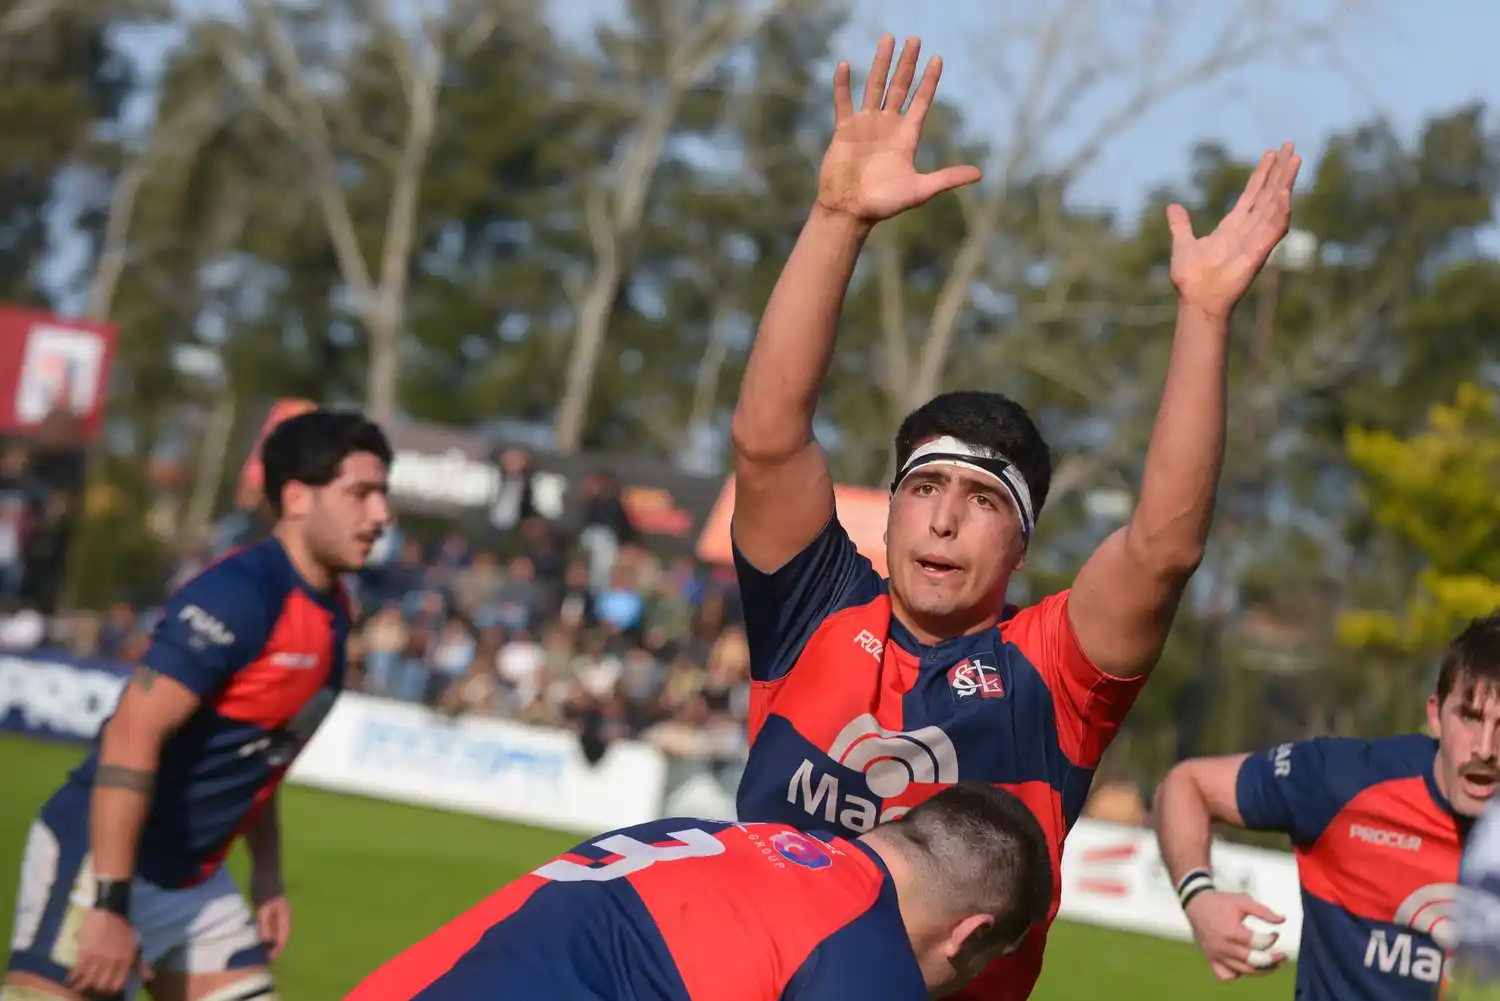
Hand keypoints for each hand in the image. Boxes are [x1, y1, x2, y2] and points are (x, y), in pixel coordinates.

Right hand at [68, 908, 145, 995]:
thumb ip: (140, 963)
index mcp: (126, 960)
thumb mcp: (134, 945)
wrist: (106, 913)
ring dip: (83, 985)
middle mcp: (112, 962)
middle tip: (94, 985)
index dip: (112, 988)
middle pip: (102, 984)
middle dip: (98, 986)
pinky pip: (77, 972)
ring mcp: (97, 959)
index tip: (107, 988)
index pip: (118, 983)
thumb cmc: (121, 928)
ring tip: (80, 986)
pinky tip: (71, 980)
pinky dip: (73, 978)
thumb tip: (149, 978)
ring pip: (89, 981)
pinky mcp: (84, 954)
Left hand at [251, 869, 291, 960]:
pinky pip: (270, 925)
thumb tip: (266, 942)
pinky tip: (257, 935)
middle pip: (281, 936)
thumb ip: (265, 923)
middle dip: (273, 948)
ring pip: (275, 931)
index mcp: (284, 916)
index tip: (267, 960)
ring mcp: (278, 911)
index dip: (276, 950)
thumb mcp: (263, 906)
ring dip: (269, 941)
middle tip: (262, 959)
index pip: (283, 938)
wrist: (265, 868)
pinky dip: (265, 932)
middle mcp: (283, 916)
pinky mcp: (271, 907)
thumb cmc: (264, 887)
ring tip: (259, 950)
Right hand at [817, 35, 981, 223]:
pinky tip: (844, 65)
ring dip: (881, 64)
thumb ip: (947, 178)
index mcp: (906, 137)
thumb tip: (979, 174)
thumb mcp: (920, 190)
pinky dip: (843, 85)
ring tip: (888, 40)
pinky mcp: (844, 130)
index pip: (921, 102)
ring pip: (874, 87)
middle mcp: (887, 126)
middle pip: (900, 87)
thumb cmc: (884, 204)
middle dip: (908, 63)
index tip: (937, 59)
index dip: (929, 81)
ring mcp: (865, 125)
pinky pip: (843, 102)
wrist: (850, 211)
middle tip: (915, 39)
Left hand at [1167, 143, 1301, 317]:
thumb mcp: (1183, 244)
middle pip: (1268, 193)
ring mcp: (1256, 238)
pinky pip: (1273, 228)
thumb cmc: (1192, 278)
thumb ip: (1181, 225)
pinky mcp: (1259, 251)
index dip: (1262, 173)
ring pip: (1275, 204)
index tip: (1272, 153)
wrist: (1196, 301)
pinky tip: (1286, 192)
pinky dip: (1281, 210)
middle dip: (1280, 170)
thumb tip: (1172, 207)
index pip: (1252, 193)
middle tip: (1291, 146)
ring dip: (1285, 183)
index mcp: (1233, 225)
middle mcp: (1248, 229)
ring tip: (1294, 160)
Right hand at [1184, 890, 1286, 980]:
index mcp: (1231, 931)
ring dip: (1261, 970)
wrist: (1196, 904)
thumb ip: (1264, 911)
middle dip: (1272, 960)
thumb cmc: (1220, 902)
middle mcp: (1223, 946)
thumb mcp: (1243, 901)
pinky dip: (1237, 974)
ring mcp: (1216, 955)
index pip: (1258, 943)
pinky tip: (1245, 965)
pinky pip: (1226, 976)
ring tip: (1272, 964)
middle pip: (1253, 961)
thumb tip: (1283, 920)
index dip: (1271, 939)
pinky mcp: (1211, 959)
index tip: (1276, 934)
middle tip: (1282, 955)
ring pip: (1244, 971)